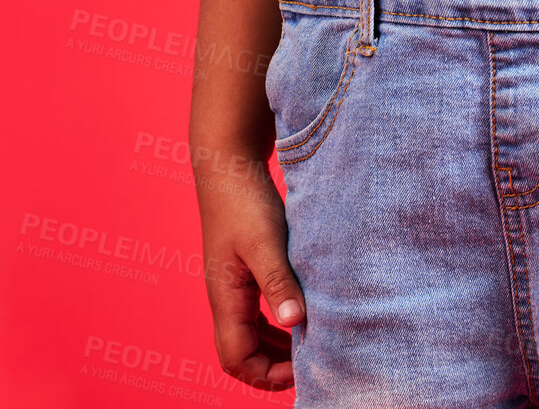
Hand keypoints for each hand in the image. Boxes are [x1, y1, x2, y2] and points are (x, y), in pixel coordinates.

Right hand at [195, 152, 307, 392]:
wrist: (228, 163)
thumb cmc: (244, 200)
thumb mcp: (265, 242)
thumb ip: (278, 283)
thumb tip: (296, 324)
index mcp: (226, 298)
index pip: (236, 359)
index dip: (267, 374)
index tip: (304, 366)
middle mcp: (226, 297)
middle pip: (243, 352)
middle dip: (274, 365)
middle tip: (312, 359)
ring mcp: (234, 282)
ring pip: (251, 331)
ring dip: (277, 343)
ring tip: (311, 340)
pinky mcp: (244, 267)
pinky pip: (257, 308)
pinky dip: (277, 318)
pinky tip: (302, 307)